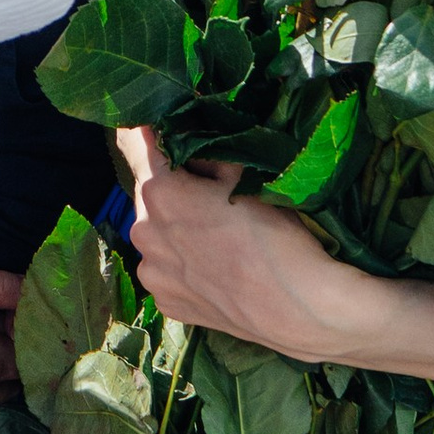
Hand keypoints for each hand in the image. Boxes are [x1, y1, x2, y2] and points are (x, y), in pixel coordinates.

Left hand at [122, 126, 433, 373]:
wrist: (300, 308)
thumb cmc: (277, 234)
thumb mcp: (246, 175)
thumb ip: (208, 151)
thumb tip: (191, 135)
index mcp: (158, 193)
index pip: (134, 142)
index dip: (150, 130)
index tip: (164, 125)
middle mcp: (142, 233)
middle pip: (151, 193)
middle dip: (175, 185)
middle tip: (212, 190)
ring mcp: (152, 274)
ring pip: (158, 234)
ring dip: (177, 227)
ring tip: (218, 235)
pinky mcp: (167, 304)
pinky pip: (169, 269)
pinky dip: (184, 263)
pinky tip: (217, 267)